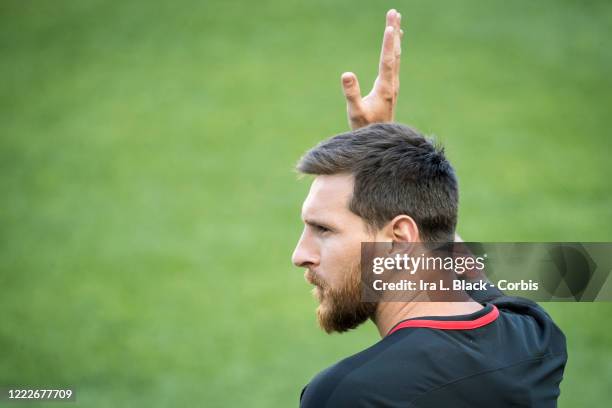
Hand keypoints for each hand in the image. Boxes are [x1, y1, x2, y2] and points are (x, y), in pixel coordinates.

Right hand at [342, 9, 402, 129]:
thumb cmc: (365, 127)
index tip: (390, 25)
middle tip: (394, 12)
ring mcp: (392, 85)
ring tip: (396, 21)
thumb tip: (346, 74)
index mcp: (385, 87)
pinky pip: (394, 62)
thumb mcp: (354, 111)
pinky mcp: (390, 87)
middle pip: (395, 53)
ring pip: (396, 56)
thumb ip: (351, 93)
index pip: (387, 60)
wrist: (379, 140)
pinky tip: (395, 45)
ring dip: (395, 38)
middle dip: (394, 32)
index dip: (388, 42)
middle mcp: (392, 84)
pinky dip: (394, 49)